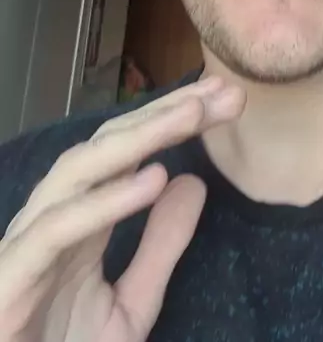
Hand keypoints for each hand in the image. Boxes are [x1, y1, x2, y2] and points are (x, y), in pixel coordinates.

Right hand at [0, 76, 244, 341]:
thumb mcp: (130, 306)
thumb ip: (160, 248)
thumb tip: (193, 182)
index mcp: (79, 222)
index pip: (128, 155)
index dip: (173, 122)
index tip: (225, 102)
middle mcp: (52, 219)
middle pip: (107, 147)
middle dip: (164, 114)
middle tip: (220, 91)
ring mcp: (28, 244)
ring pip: (79, 170)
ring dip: (139, 137)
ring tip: (192, 115)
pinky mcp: (10, 277)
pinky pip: (58, 229)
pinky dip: (105, 202)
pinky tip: (152, 180)